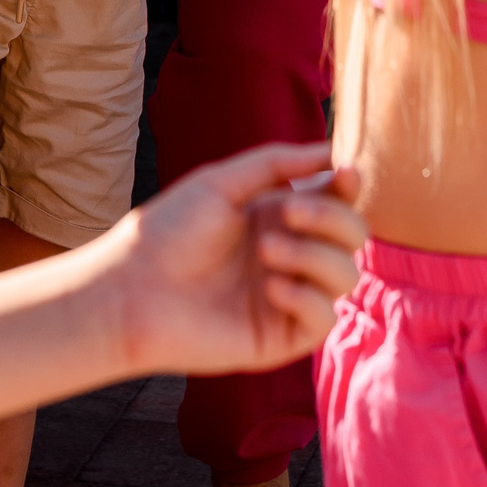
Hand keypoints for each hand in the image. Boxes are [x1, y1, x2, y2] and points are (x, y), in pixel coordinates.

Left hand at [88, 144, 365, 379]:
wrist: (134, 288)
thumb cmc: (169, 231)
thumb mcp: (221, 182)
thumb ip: (276, 164)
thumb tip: (329, 150)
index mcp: (279, 217)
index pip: (336, 201)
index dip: (348, 187)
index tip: (345, 173)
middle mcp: (291, 255)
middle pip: (352, 235)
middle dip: (332, 218)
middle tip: (288, 211)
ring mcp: (289, 297)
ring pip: (346, 275)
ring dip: (315, 256)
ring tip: (267, 251)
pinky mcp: (282, 337)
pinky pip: (325, 318)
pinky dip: (308, 297)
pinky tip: (272, 288)